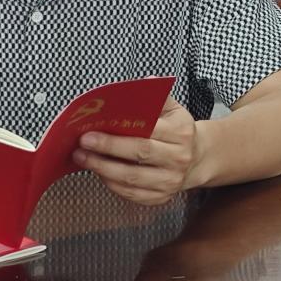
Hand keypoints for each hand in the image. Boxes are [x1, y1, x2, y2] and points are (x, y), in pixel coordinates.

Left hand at [74, 97, 202, 204]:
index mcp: (182, 132)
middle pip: (139, 154)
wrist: (197, 159)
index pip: (148, 131)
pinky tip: (100, 173)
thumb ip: (159, 97)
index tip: (90, 132)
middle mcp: (178, 158)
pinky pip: (131, 193)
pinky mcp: (161, 197)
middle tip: (82, 145)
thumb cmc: (179, 132)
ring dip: (103, 169)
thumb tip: (145, 83)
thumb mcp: (175, 111)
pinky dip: (112, 185)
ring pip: (131, 178)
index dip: (117, 134)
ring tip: (83, 159)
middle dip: (106, 150)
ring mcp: (170, 180)